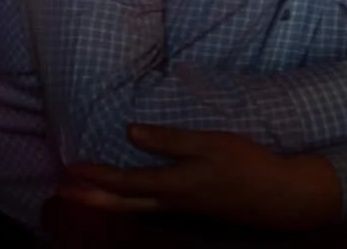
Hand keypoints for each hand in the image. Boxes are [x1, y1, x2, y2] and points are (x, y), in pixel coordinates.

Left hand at [61, 127, 341, 231]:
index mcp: (173, 186)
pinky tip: (132, 199)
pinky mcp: (196, 213)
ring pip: (138, 211)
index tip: (71, 170)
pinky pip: (154, 211)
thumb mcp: (208, 144)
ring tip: (87, 197)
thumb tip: (130, 132)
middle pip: (124, 205)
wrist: (284, 198)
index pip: (124, 184)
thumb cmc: (247, 166)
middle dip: (92, 199)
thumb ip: (168, 140)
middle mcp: (174, 204)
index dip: (95, 177)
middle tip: (63, 194)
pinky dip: (133, 205)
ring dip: (110, 203)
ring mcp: (185, 212)